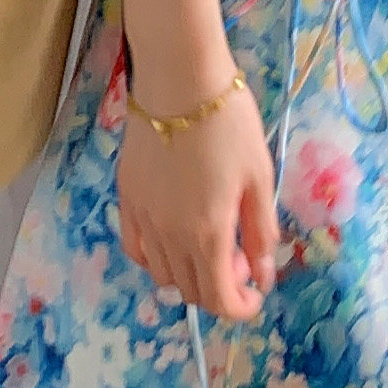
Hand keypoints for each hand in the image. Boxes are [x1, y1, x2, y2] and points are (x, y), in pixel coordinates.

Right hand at [116, 45, 283, 319]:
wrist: (180, 79)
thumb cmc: (230, 125)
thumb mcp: (260, 179)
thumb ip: (260, 233)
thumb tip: (262, 275)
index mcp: (207, 234)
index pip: (220, 299)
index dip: (241, 308)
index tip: (256, 294)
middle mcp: (170, 236)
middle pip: (191, 291)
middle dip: (221, 288)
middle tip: (240, 258)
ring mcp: (143, 218)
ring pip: (162, 275)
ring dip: (190, 274)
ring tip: (211, 243)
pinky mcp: (126, 198)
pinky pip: (136, 248)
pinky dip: (155, 258)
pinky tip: (173, 238)